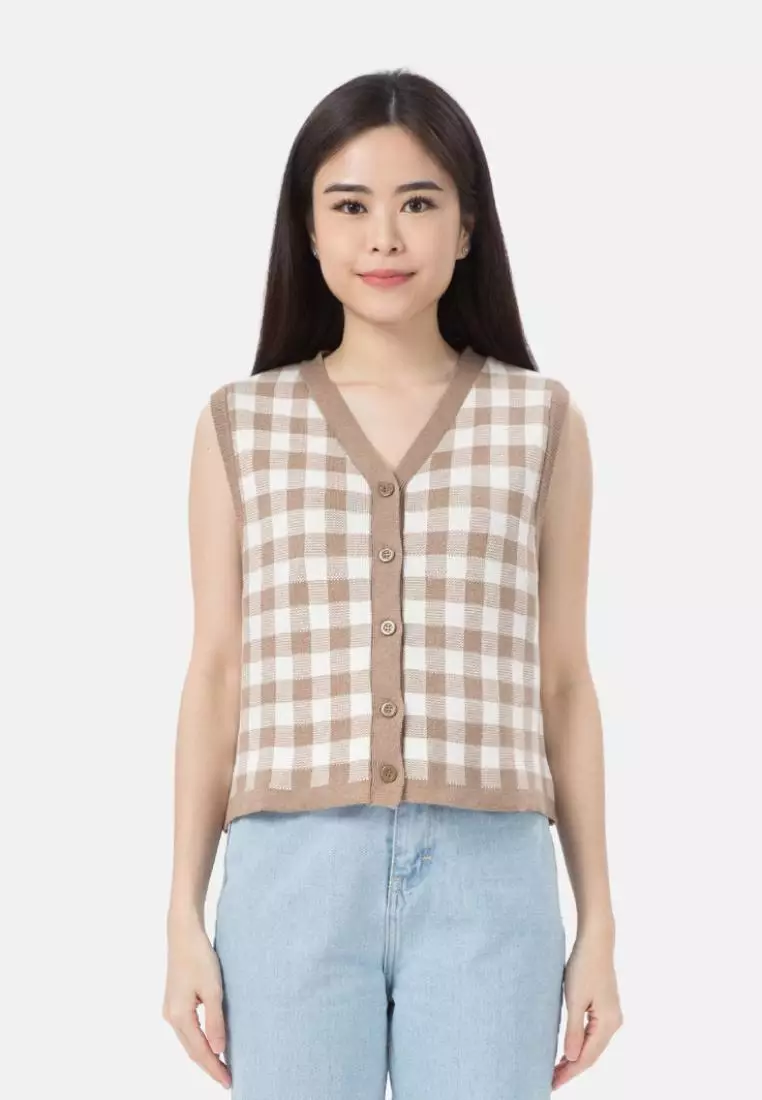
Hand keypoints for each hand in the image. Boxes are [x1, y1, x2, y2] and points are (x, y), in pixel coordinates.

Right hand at [162, 917, 230, 1089]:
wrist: (183, 933)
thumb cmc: (199, 957)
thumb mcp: (213, 989)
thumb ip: (216, 1021)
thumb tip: (219, 1050)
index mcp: (179, 1016)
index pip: (199, 1051)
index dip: (214, 1068)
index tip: (229, 1081)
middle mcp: (170, 1016)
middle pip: (191, 1049)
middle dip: (209, 1065)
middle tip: (228, 1079)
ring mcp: (170, 1009)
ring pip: (188, 1041)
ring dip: (204, 1054)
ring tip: (221, 1065)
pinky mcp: (174, 1002)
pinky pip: (187, 1029)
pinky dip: (198, 1040)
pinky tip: (210, 1042)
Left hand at [552, 928, 622, 1089]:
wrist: (596, 941)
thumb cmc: (583, 966)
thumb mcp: (574, 999)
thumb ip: (573, 1031)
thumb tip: (572, 1058)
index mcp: (608, 1023)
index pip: (586, 1057)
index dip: (570, 1072)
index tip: (553, 1083)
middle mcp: (613, 1023)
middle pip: (591, 1054)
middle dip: (572, 1069)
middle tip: (551, 1081)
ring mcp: (611, 1015)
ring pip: (592, 1045)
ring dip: (575, 1058)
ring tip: (556, 1070)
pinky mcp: (605, 1008)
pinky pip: (593, 1034)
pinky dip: (580, 1045)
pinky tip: (569, 1049)